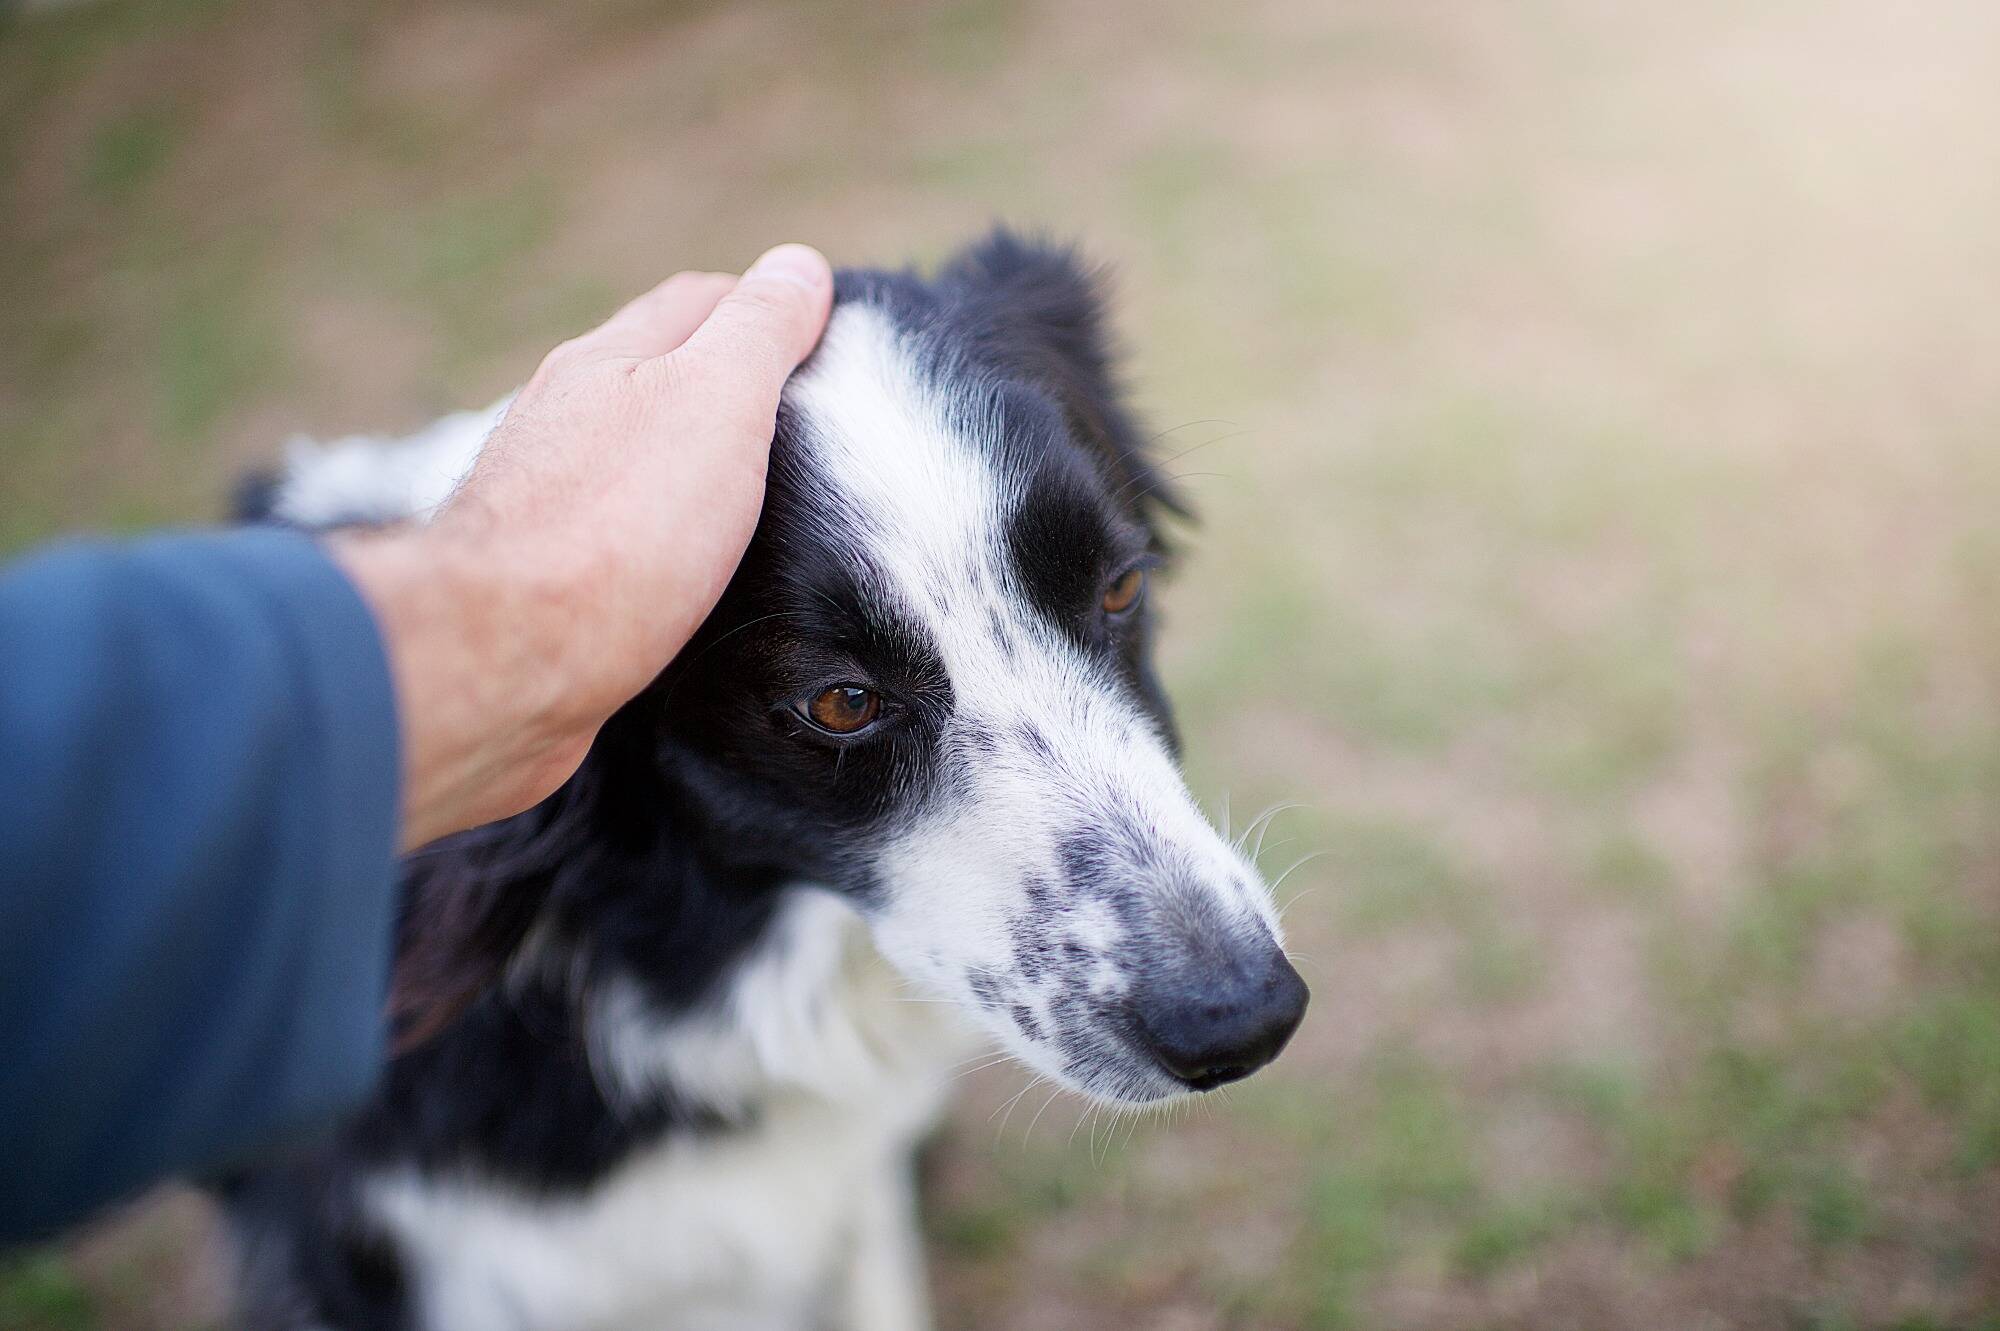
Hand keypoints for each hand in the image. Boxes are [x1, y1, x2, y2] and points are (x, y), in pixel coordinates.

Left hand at [333, 244, 833, 849]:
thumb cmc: (618, 525)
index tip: (826, 343)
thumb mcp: (717, 401)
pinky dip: (656, 543)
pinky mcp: (538, 584)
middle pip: (657, 377)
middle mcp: (563, 419)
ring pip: (629, 462)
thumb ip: (759, 332)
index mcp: (608, 361)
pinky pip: (611, 541)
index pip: (701, 302)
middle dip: (726, 387)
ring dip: (684, 471)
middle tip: (804, 424)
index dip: (769, 310)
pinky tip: (681, 575)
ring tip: (751, 504)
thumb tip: (798, 264)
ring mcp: (542, 500)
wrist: (504, 662)